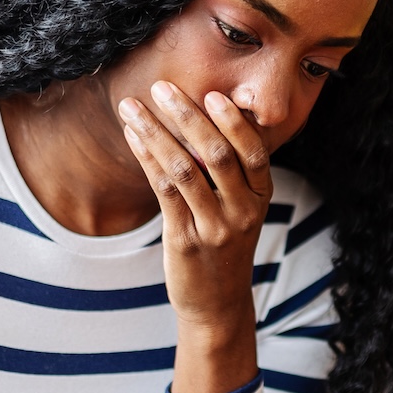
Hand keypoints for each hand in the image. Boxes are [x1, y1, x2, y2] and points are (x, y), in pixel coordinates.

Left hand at [121, 81, 272, 392]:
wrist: (218, 304)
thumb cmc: (226, 245)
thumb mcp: (243, 208)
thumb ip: (233, 169)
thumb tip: (215, 114)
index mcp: (260, 196)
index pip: (253, 151)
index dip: (233, 122)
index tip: (211, 93)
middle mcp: (243, 211)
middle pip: (217, 154)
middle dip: (187, 117)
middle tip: (162, 88)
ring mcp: (215, 227)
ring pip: (184, 170)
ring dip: (155, 133)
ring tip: (132, 106)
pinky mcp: (186, 240)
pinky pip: (164, 192)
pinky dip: (147, 159)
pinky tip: (133, 137)